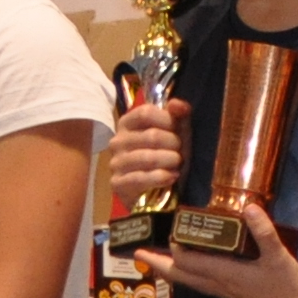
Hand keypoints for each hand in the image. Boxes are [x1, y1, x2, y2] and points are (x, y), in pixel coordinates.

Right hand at [104, 97, 187, 214]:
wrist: (154, 192)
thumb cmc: (165, 155)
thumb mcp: (174, 133)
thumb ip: (178, 116)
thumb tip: (178, 105)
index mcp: (128, 123)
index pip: (146, 113)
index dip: (168, 120)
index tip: (178, 129)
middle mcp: (118, 141)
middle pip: (151, 136)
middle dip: (174, 144)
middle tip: (181, 151)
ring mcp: (116, 163)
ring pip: (148, 157)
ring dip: (170, 161)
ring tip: (178, 164)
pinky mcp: (118, 183)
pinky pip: (141, 178)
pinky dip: (162, 177)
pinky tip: (172, 177)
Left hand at [141, 219, 297, 297]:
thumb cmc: (287, 288)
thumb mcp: (278, 256)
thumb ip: (263, 231)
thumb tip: (250, 207)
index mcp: (225, 273)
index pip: (189, 261)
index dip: (175, 247)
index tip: (169, 231)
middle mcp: (219, 285)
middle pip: (180, 276)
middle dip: (158, 264)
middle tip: (139, 254)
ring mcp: (225, 294)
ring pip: (190, 282)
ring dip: (172, 271)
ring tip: (159, 262)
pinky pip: (203, 285)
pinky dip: (191, 276)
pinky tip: (195, 271)